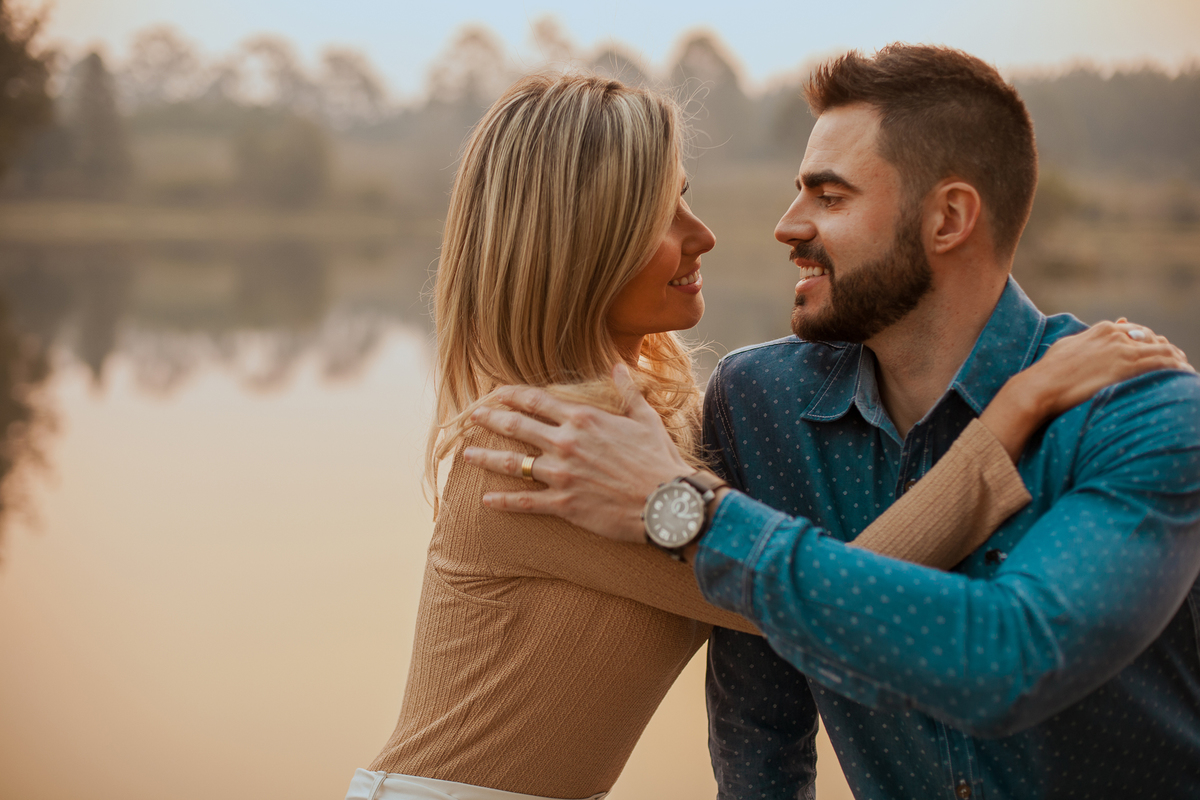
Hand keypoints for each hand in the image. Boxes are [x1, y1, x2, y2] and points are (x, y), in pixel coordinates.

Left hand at [462, 362, 692, 541]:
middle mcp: (566, 442)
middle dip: (490, 420)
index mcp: (583, 418)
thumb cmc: (659, 460)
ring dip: (485, 458)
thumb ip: (627, 391)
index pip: (536, 401)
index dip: (511, 395)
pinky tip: (486, 500)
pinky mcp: (563, 505)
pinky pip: (525, 502)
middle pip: (516, 427)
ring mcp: (561, 474)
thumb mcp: (645, 418)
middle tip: (472, 417)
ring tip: (466, 455)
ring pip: (512, 463)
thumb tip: (617, 365)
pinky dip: (503, 501)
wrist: (667, 502)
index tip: (495, 393)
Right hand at [980, 319, 1191, 460]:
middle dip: (1165, 350)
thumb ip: (1087, 339)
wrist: (1041, 386)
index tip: (1155, 352)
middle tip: (1175, 362)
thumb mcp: (1067, 347)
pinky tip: (1184, 375)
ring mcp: (1123, 349)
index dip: (1148, 342)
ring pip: (1162, 350)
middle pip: (1151, 339)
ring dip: (1176, 360)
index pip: (1135, 331)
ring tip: (1184, 370)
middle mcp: (1116, 335)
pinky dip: (1177, 367)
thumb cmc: (1048, 372)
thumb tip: (1097, 334)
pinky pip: (1163, 363)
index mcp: (1101, 329)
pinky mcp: (1128, 365)